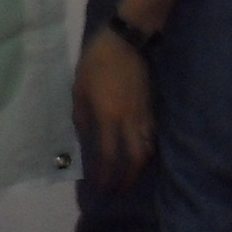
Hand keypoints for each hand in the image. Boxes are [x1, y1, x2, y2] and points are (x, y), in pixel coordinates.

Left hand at [73, 26, 155, 191]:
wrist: (127, 42)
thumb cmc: (97, 63)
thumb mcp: (80, 88)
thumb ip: (82, 115)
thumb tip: (85, 137)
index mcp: (109, 117)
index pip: (109, 155)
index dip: (106, 174)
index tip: (101, 187)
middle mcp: (130, 121)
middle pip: (136, 158)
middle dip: (128, 177)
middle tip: (118, 189)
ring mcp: (145, 114)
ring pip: (148, 149)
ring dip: (139, 166)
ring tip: (129, 175)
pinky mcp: (152, 107)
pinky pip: (152, 137)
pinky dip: (146, 150)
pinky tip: (139, 154)